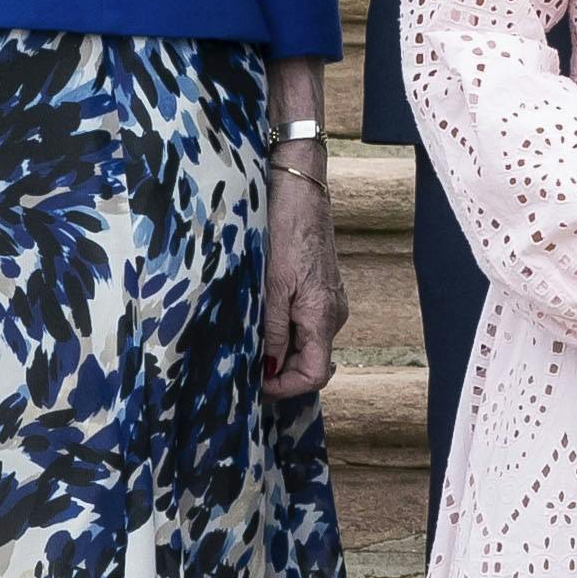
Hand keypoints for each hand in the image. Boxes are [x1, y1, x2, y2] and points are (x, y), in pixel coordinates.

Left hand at [265, 160, 346, 399]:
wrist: (300, 189)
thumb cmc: (285, 230)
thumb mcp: (271, 285)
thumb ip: (274, 329)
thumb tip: (270, 367)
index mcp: (323, 316)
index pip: (315, 375)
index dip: (285, 387)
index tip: (255, 384)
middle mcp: (333, 313)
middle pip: (310, 362)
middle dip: (278, 370)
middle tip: (243, 364)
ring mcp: (329, 301)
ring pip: (306, 343)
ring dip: (279, 349)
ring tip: (247, 341)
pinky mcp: (321, 288)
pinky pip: (305, 323)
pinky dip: (284, 329)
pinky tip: (260, 319)